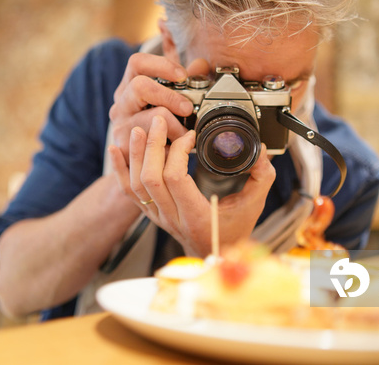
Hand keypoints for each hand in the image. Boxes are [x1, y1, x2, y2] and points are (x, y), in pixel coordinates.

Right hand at [108, 53, 193, 161]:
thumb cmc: (156, 122)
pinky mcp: (123, 147)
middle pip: (140, 86)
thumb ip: (183, 80)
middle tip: (188, 108)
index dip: (161, 65)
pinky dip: (169, 146)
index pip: (137, 62)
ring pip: (148, 117)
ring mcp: (120, 125)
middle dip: (170, 96)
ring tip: (186, 134)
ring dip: (174, 127)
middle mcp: (121, 104)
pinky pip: (151, 143)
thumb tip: (200, 65)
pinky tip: (177, 147)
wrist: (139, 158)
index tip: (182, 75)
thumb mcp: (168, 98)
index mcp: (129, 85)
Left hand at [108, 115, 275, 256]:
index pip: (176, 179)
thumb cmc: (233, 232)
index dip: (179, 152)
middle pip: (151, 178)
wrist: (215, 256)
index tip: (191, 137)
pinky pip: (128, 192)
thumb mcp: (254, 205)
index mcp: (196, 215)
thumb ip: (261, 177)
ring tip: (141, 129)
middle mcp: (172, 217)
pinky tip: (115, 151)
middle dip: (154, 145)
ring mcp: (158, 216)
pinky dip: (119, 170)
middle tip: (161, 121)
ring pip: (136, 184)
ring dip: (135, 154)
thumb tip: (262, 150)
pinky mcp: (150, 213)